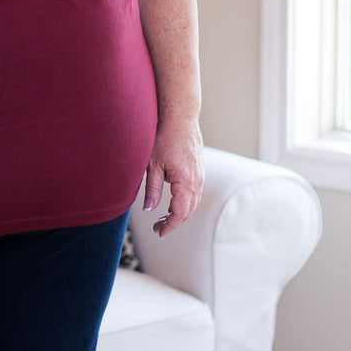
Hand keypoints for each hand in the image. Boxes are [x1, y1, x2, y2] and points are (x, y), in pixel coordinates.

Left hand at [142, 117, 203, 236]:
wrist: (180, 118)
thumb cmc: (164, 138)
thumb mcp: (153, 166)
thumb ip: (152, 190)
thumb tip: (149, 210)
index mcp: (186, 182)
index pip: (180, 213)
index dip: (169, 225)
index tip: (159, 232)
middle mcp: (197, 181)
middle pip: (188, 211)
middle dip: (173, 221)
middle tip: (157, 227)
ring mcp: (200, 176)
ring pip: (193, 203)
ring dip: (179, 213)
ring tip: (162, 217)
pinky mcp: (200, 171)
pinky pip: (194, 193)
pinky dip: (185, 202)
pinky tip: (172, 202)